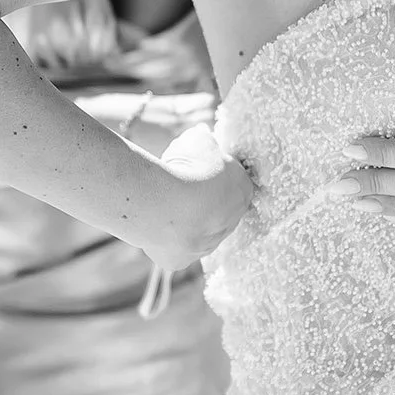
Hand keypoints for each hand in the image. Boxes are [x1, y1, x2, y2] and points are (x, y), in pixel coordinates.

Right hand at [148, 124, 254, 268]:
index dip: (213, 174)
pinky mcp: (180, 260)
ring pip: (195, 231)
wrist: (167, 202)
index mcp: (243, 190)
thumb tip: (202, 134)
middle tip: (177, 184)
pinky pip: (173, 249)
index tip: (196, 167)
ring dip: (182, 219)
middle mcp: (231, 222)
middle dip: (200, 200)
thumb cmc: (187, 167)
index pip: (234, 183)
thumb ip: (203, 139)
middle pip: (217, 211)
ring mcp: (206, 245)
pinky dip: (163, 238)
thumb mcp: (197, 139)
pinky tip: (151, 222)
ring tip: (160, 201)